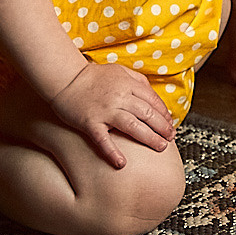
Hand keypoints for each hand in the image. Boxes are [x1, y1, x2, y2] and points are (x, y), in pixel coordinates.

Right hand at [49, 62, 174, 167]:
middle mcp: (119, 97)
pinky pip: (103, 140)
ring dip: (149, 138)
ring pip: (133, 126)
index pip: (152, 100)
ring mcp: (105, 111)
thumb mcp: (119, 71)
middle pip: (147, 114)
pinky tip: (121, 163)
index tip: (170, 123)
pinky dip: (112, 152)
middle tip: (171, 138)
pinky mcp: (90, 123)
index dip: (164, 113)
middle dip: (162, 127)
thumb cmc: (93, 76)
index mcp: (128, 84)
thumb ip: (137, 80)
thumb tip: (153, 95)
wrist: (65, 78)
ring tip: (160, 147)